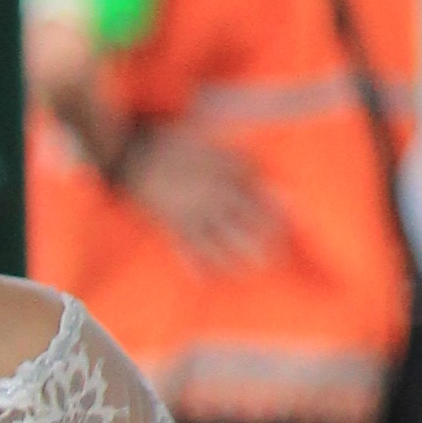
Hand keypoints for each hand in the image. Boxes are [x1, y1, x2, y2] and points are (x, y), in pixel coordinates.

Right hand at [118, 116, 280, 270]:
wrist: (131, 153)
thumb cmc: (172, 143)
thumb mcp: (211, 145)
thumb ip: (238, 161)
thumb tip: (265, 176)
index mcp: (222, 175)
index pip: (255, 195)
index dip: (274, 209)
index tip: (290, 220)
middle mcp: (210, 198)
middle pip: (241, 224)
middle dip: (258, 242)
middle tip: (274, 258)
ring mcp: (190, 213)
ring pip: (216, 242)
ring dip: (232, 259)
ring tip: (245, 271)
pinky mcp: (170, 224)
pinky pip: (184, 249)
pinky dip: (194, 265)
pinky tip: (204, 279)